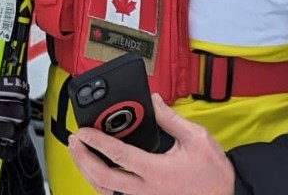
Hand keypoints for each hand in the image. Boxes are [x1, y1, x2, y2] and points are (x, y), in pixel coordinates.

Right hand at [0, 71, 28, 158]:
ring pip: (11, 131)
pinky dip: (7, 151)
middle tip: (20, 115)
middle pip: (17, 111)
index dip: (21, 90)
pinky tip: (9, 150)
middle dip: (20, 114)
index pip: (13, 87)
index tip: (23, 91)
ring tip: (14, 132)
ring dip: (14, 132)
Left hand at [68, 94, 235, 194]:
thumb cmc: (213, 174)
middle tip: (74, 141)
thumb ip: (171, 119)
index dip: (97, 141)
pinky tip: (95, 170)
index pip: (118, 155)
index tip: (83, 130)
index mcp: (156, 171)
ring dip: (87, 170)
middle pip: (102, 177)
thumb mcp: (196, 139)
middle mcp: (145, 190)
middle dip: (82, 158)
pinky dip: (100, 182)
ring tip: (79, 152)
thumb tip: (153, 101)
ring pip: (104, 190)